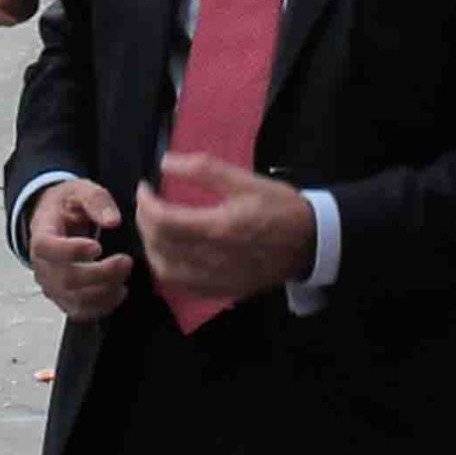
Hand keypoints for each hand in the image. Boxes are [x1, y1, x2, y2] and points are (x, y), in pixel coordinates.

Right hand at [29, 179, 133, 322]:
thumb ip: (96, 200)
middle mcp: (42, 265)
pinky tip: (118, 292)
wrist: (55, 221)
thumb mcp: (79, 190)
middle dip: (100, 274)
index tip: (97, 247)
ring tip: (124, 277)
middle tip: (125, 262)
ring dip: (104, 293)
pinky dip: (102, 306)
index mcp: (41, 234)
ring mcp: (51, 285)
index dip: (71, 251)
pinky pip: (80, 312)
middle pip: (66, 278)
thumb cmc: (66, 207)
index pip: (47, 248)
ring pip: (74, 299)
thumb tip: (112, 220)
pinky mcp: (63, 298)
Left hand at [136, 154, 316, 302]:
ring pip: (166, 270)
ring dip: (152, 247)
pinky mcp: (223, 291)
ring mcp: (218, 280)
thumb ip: (204, 170)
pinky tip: (169, 252)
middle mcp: (214, 259)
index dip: (145, 203)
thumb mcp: (246, 180)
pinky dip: (167, 268)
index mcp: (219, 228)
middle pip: (160, 244)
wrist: (311, 242)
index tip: (144, 188)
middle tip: (147, 203)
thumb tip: (165, 163)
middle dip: (144, 221)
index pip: (164, 220)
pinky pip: (182, 286)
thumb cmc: (280, 207)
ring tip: (154, 227)